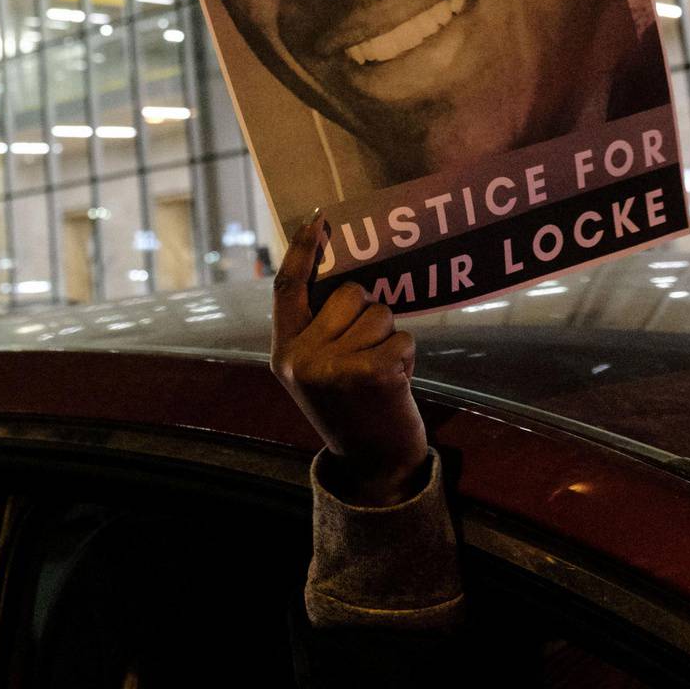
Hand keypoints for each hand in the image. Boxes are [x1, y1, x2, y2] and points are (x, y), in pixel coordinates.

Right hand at [271, 211, 428, 505]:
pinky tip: (395, 383)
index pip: (288, 287)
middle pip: (349, 294)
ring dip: (389, 337)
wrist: (372, 469)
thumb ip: (316, 331)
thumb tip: (341, 278)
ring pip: (380, 313)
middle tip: (366, 353)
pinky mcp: (370, 373)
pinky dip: (406, 355)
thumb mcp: (315, 372)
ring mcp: (333, 366)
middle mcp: (300, 357)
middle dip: (368, 313)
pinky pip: (402, 336)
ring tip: (380, 373)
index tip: (320, 220)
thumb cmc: (350, 411)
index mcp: (283, 352)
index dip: (303, 250)